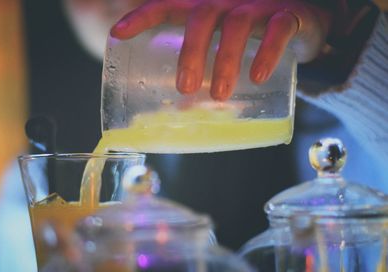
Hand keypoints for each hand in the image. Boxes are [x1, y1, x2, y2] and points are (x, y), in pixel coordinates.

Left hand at [111, 0, 331, 99]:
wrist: (302, 22)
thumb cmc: (250, 37)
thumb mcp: (220, 44)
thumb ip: (203, 68)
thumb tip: (180, 110)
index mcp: (204, 6)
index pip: (167, 4)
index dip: (141, 16)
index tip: (118, 34)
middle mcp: (227, 0)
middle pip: (202, 16)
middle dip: (190, 52)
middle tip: (185, 88)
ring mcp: (258, 4)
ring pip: (237, 24)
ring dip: (225, 60)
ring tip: (218, 94)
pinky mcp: (288, 14)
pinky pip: (277, 29)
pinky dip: (266, 52)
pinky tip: (257, 76)